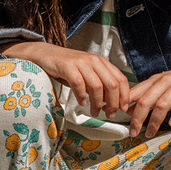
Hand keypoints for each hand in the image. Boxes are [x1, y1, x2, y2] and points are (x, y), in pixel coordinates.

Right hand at [1, 43, 129, 118]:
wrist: (46, 55)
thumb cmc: (66, 68)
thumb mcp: (86, 75)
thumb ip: (97, 85)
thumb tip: (108, 102)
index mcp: (102, 63)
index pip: (120, 79)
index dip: (124, 95)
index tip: (123, 109)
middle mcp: (94, 61)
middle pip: (111, 84)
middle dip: (113, 102)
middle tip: (110, 114)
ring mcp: (81, 63)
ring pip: (97, 86)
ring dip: (97, 103)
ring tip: (95, 113)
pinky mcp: (68, 67)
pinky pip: (79, 84)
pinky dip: (81, 96)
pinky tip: (81, 103)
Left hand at [125, 59, 170, 137]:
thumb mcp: (163, 87)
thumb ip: (148, 97)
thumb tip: (129, 110)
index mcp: (155, 80)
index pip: (136, 92)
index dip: (124, 104)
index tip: (115, 116)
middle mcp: (166, 80)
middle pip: (146, 100)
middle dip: (137, 118)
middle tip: (133, 132)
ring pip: (163, 103)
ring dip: (155, 121)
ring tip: (150, 133)